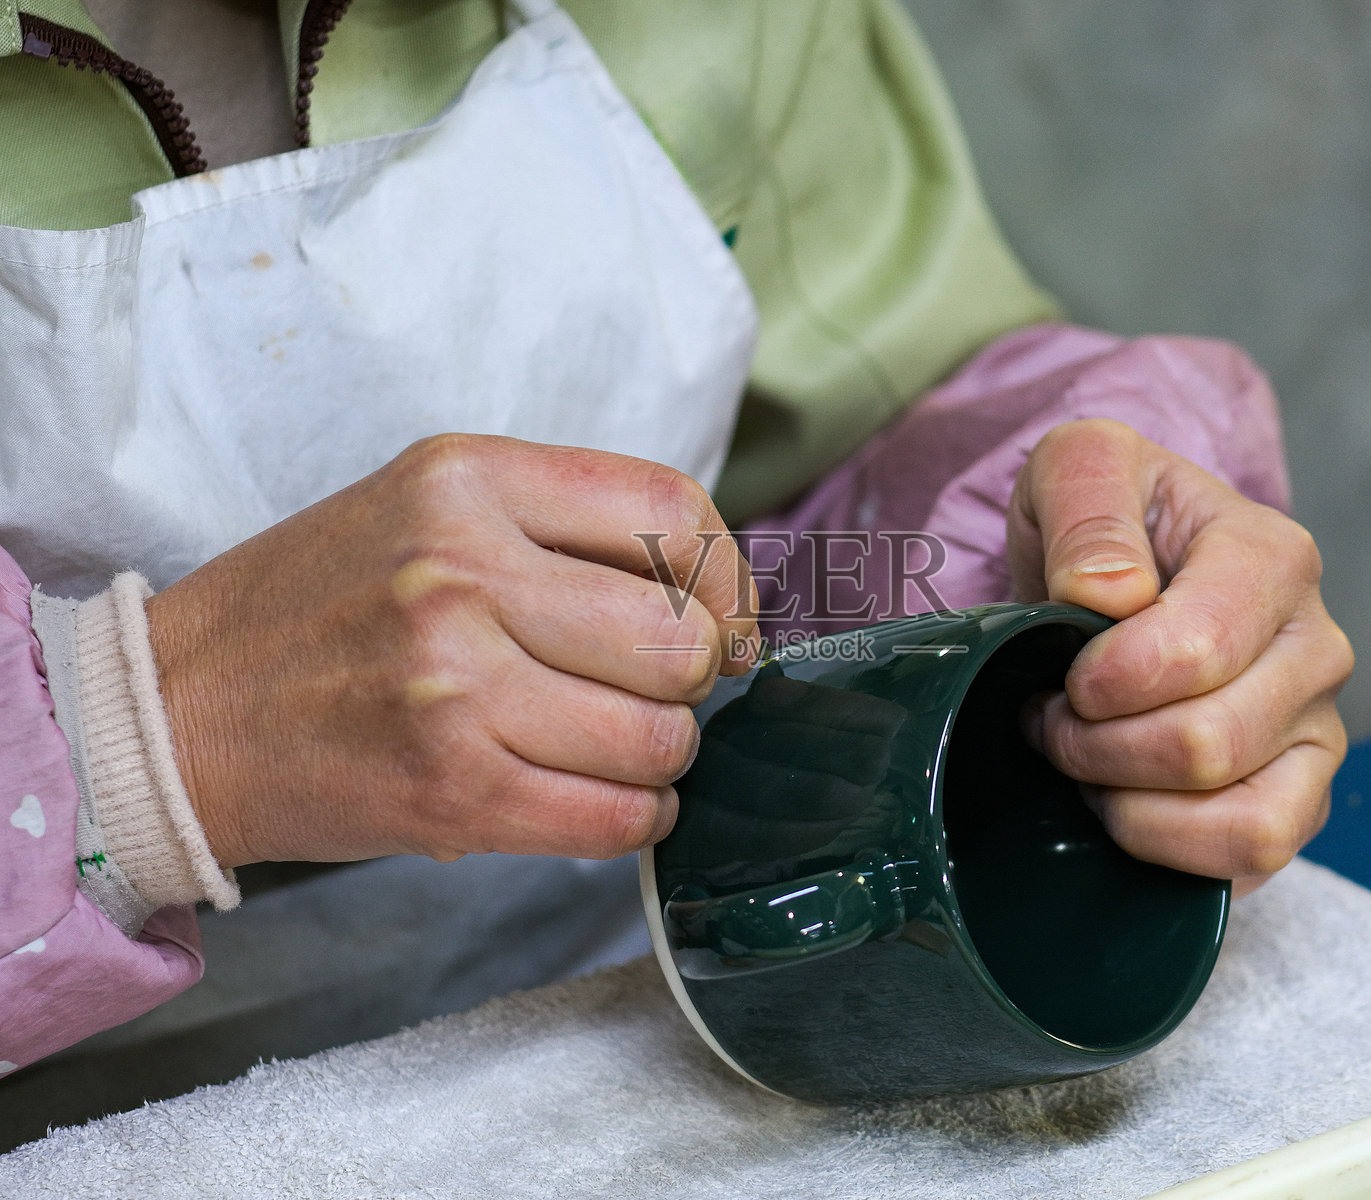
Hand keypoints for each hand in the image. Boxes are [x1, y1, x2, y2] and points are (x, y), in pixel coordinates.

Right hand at [146, 434, 758, 867]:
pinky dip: (637, 819)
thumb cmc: (320, 606)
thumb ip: (563, 526)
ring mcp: (455, 685)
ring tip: (616, 746)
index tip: (722, 619)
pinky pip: (615, 818)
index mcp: (468, 479)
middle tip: (653, 691)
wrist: (180, 708)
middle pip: (682, 636)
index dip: (726, 577)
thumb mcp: (428, 505)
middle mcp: (463, 571)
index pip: (672, 510)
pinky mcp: (450, 789)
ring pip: (661, 736)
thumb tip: (719, 599)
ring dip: (663, 755)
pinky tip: (605, 799)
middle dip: (694, 678)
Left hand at [1007, 419, 1352, 892]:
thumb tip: (1110, 592)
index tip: (1064, 669)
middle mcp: (1317, 647)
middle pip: (1206, 742)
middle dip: (1097, 744)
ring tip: (1086, 758)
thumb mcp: (1077, 467)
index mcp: (1273, 557)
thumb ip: (1089, 504)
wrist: (1113, 574)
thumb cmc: (1100, 525)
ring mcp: (1318, 730)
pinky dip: (1165, 846)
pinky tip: (1122, 802)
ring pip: (1237, 815)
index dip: (1105, 680)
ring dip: (1128, 801)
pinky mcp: (1301, 799)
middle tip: (1054, 716)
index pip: (1195, 650)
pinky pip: (1253, 856)